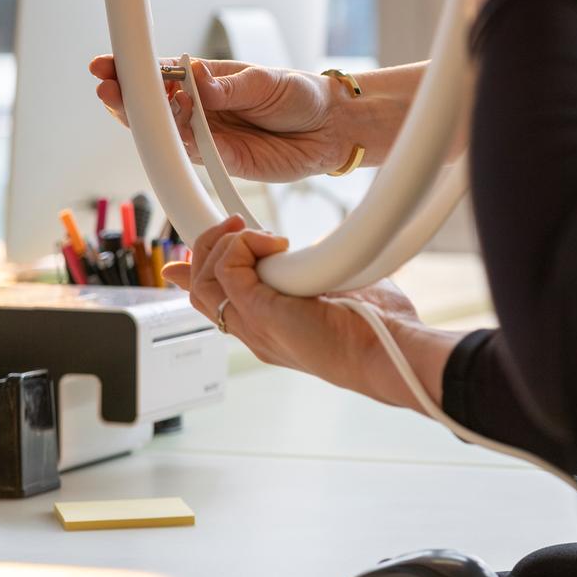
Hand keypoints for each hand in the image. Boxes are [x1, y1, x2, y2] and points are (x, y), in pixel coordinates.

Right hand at [90, 56, 347, 181]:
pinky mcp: (222, 161)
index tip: (109, 63)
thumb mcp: (265, 81)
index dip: (135, 70)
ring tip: (126, 103)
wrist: (330, 128)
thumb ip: (229, 86)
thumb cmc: (299, 95)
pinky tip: (167, 129)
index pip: (163, 74)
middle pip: (154, 105)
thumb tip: (197, 78)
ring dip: (145, 120)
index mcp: (207, 80)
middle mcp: (202, 108)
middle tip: (106, 85)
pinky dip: (178, 142)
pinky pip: (192, 153)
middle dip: (127, 96)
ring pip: (166, 131)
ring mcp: (208, 136)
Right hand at [163, 217, 427, 404]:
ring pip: (204, 285)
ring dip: (223, 246)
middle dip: (208, 249)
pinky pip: (226, 273)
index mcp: (269, 330)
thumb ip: (312, 274)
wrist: (390, 351)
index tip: (186, 257)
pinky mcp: (263, 314)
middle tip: (238, 225)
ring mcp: (255, 327)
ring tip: (254, 233)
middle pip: (201, 292)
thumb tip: (310, 253)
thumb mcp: (336, 291)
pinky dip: (242, 247)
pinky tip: (274, 245)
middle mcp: (255, 332)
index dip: (194, 277)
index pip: (215, 305)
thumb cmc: (377, 325)